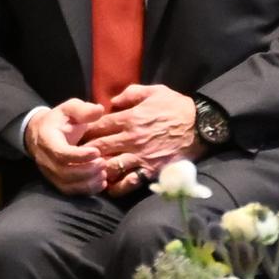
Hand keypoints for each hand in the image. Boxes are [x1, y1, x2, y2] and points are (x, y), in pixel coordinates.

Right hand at [24, 98, 105, 195]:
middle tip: (103, 162)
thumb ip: (83, 110)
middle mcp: (46, 160)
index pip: (61, 153)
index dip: (79, 155)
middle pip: (65, 172)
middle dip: (86, 170)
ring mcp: (50, 173)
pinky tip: (101, 182)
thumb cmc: (60, 120)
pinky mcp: (57, 182)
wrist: (41, 133)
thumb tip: (100, 110)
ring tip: (104, 173)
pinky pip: (70, 191)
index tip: (97, 151)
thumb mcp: (69, 108)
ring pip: (68, 185)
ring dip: (88, 182)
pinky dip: (87, 190)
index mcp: (47, 140)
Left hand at [78, 85, 200, 192]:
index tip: (78, 135)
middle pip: (98, 147)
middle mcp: (131, 138)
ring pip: (109, 166)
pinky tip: (110, 186)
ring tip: (91, 172)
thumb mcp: (155, 91)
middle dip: (85, 152)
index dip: (85, 131)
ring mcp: (140, 156)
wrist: (202, 126)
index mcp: (130, 118)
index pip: (97, 126)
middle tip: (77, 156)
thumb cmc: (178, 107)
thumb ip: (131, 93)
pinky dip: (116, 186)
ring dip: (97, 170)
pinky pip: (129, 182)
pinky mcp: (150, 170)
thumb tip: (112, 102)